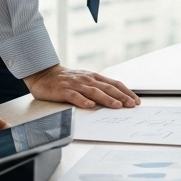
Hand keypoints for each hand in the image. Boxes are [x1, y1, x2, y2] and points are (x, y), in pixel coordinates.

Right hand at [23, 64, 139, 108]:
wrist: (44, 74)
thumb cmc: (66, 80)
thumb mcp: (85, 81)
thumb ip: (97, 88)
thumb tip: (115, 98)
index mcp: (94, 78)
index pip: (114, 84)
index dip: (126, 92)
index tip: (136, 100)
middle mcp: (87, 80)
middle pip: (108, 88)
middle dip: (122, 96)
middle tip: (132, 105)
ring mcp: (76, 85)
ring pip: (94, 91)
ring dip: (107, 99)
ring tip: (117, 106)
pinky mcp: (64, 90)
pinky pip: (75, 96)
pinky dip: (83, 101)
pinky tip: (90, 106)